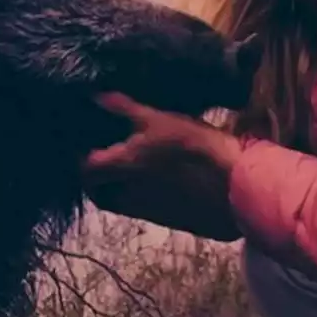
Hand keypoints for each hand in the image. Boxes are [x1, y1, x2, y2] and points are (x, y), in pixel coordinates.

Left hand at [81, 93, 243, 240]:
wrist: (234, 184)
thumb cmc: (191, 147)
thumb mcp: (157, 119)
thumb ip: (124, 109)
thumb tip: (96, 96)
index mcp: (119, 170)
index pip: (83, 170)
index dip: (82, 156)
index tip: (90, 142)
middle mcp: (127, 196)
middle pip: (99, 193)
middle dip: (100, 178)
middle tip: (110, 155)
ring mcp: (148, 213)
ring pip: (122, 202)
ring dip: (121, 186)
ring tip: (135, 164)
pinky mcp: (168, 220)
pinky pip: (145, 209)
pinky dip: (144, 195)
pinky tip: (159, 179)